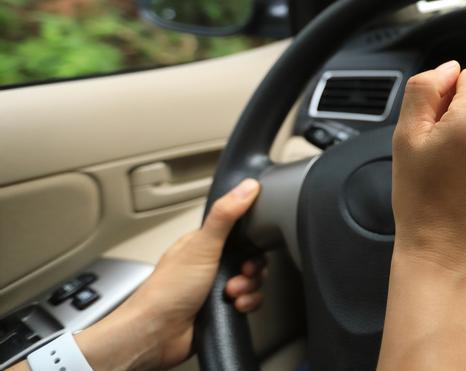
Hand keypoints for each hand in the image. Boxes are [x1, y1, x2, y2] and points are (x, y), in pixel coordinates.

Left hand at [68, 179, 266, 370]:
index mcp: (203, 245)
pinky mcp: (221, 309)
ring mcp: (215, 288)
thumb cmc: (166, 291)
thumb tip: (247, 187)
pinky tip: (234, 307)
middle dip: (251, 269)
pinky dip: (246, 304)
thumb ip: (225, 215)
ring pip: (252, 281)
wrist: (156, 334)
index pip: (240, 233)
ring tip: (231, 294)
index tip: (253, 246)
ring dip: (248, 288)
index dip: (253, 240)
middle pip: (251, 258)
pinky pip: (249, 302)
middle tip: (240, 273)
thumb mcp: (201, 246)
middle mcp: (210, 265)